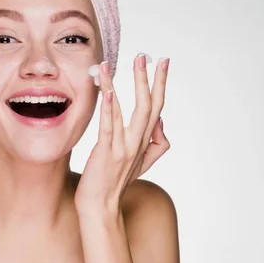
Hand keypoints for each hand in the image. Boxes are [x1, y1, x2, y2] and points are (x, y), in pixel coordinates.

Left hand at [75, 54, 170, 212]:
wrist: (101, 206)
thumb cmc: (116, 182)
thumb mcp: (142, 163)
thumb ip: (156, 143)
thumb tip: (162, 121)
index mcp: (145, 141)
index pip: (157, 107)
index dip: (160, 85)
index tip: (162, 63)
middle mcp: (138, 142)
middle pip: (148, 106)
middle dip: (148, 79)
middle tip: (145, 56)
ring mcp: (124, 148)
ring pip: (129, 112)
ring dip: (122, 86)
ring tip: (113, 65)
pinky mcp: (107, 152)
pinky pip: (110, 127)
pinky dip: (110, 108)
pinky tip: (109, 91)